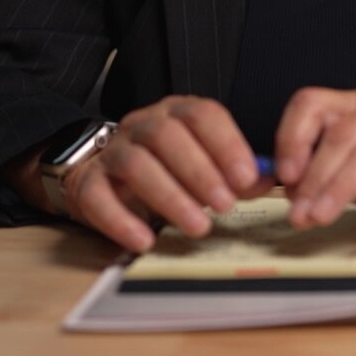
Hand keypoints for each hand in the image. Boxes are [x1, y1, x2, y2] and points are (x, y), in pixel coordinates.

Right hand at [60, 95, 272, 252]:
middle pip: (167, 136)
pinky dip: (121, 220)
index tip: (246, 177)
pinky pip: (98, 196)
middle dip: (200, 171)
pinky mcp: (86, 182)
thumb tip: (269, 180)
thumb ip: (235, 172)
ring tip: (198, 226)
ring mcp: (111, 152)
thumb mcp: (202, 165)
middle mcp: (141, 125)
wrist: (99, 173)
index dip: (226, 143)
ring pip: (136, 164)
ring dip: (170, 196)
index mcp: (174, 114)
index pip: (202, 115)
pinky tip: (145, 240)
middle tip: (226, 205)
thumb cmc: (163, 169)